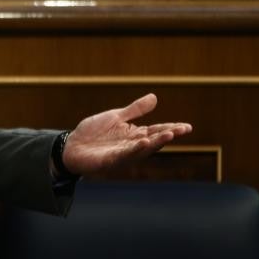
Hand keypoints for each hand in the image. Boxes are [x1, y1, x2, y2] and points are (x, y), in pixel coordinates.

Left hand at [61, 93, 191, 177]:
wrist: (71, 146)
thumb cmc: (93, 133)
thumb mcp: (116, 116)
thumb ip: (135, 110)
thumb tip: (155, 97)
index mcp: (134, 134)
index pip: (156, 130)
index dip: (172, 128)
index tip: (187, 126)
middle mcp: (132, 145)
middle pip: (154, 140)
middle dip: (169, 135)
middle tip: (184, 130)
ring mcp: (122, 154)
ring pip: (143, 149)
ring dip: (156, 142)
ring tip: (170, 134)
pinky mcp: (111, 160)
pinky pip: (125, 154)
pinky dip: (135, 149)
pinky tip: (144, 142)